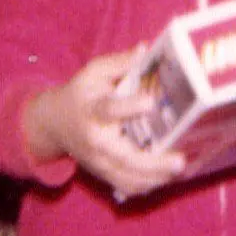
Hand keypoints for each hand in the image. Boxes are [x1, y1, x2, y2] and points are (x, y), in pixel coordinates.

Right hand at [24, 49, 185, 197]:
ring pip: (128, 178)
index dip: (128, 107)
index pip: (109, 110)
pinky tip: (168, 177)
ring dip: (156, 178)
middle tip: (180, 160)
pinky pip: (127, 186)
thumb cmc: (81, 93)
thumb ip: (119, 63)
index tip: (149, 102)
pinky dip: (148, 186)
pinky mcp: (103, 174)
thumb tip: (145, 49)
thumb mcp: (94, 72)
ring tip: (180, 169)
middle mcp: (95, 141)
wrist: (54, 123)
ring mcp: (99, 162)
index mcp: (92, 110)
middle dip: (153, 162)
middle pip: (124, 157)